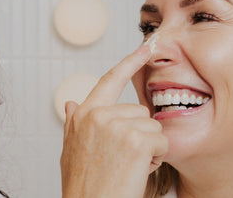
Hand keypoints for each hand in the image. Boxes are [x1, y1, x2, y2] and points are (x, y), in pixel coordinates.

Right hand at [61, 45, 167, 197]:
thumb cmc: (83, 184)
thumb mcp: (71, 149)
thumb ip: (73, 123)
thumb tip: (70, 104)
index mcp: (83, 114)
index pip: (110, 79)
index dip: (130, 62)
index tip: (145, 48)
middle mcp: (97, 115)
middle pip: (139, 111)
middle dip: (140, 134)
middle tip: (124, 158)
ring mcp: (115, 125)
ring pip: (152, 126)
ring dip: (148, 147)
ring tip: (128, 165)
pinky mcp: (135, 140)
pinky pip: (161, 141)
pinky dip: (156, 158)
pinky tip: (137, 171)